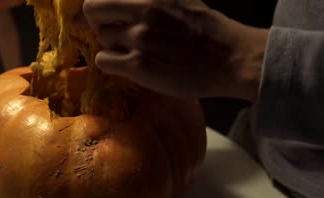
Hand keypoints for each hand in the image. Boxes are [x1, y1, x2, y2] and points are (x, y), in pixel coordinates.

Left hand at [83, 0, 267, 100]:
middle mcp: (142, 10)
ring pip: (100, 38)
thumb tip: (125, 1)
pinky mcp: (138, 65)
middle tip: (113, 32)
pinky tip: (127, 65)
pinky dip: (111, 63)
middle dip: (98, 22)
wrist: (230, 59)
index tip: (100, 14)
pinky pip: (104, 61)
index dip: (98, 6)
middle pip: (93, 11)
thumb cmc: (207, 29)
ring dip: (111, 45)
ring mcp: (139, 38)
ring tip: (131, 51)